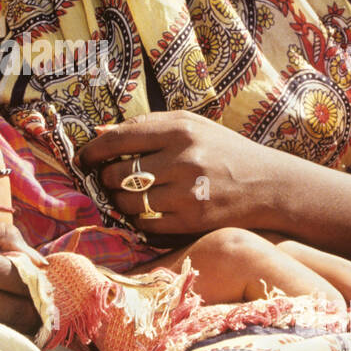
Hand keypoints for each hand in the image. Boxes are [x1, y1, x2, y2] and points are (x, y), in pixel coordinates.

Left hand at [78, 111, 280, 237]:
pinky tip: (151, 211)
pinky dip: (141, 219)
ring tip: (132, 196)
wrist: (267, 184)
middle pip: (119, 175)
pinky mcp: (192, 221)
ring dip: (122, 202)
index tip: (83, 158)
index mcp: (180, 129)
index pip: (120, 138)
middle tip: (113, 180)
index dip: (94, 151)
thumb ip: (147, 126)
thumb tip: (99, 134)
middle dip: (109, 179)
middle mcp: (183, 159)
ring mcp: (188, 192)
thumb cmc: (222, 150)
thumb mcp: (191, 126)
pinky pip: (146, 224)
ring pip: (129, 203)